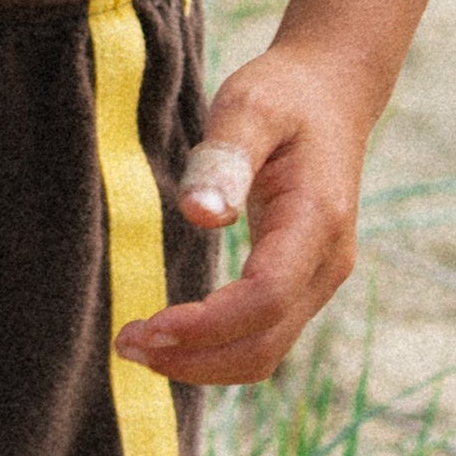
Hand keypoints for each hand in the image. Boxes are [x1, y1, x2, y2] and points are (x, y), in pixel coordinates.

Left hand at [114, 42, 368, 385]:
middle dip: (195, 358)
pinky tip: (171, 334)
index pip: (264, 299)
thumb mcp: (249, 107)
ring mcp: (318, 277)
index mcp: (315, 221)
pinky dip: (217, 348)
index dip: (206, 325)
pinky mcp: (301, 280)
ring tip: (138, 346)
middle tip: (125, 344)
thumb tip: (201, 214)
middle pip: (265, 344)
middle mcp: (325, 262)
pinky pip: (263, 334)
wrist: (330, 92)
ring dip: (204, 362)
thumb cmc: (282, 95)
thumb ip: (225, 157)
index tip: (146, 327)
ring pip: (266, 351)